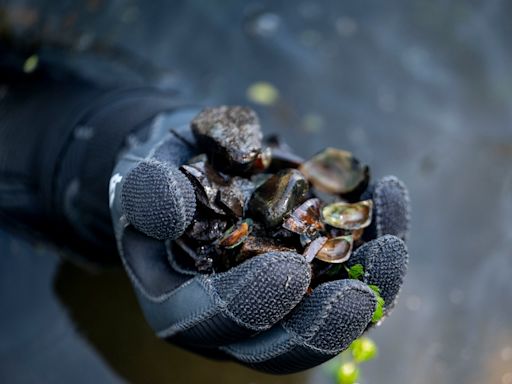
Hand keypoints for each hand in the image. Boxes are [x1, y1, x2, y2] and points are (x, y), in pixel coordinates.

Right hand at [109, 116, 409, 373]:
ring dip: (367, 293)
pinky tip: (388, 200)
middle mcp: (233, 320)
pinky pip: (349, 279)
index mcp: (181, 304)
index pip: (211, 321)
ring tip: (392, 248)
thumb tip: (176, 214)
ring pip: (326, 324)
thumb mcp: (145, 179)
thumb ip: (150, 195)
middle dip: (322, 328)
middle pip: (279, 348)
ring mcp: (277, 305)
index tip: (288, 270)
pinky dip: (374, 248)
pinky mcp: (310, 280)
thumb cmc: (169, 179)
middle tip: (356, 295)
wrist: (197, 171)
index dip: (250, 304)